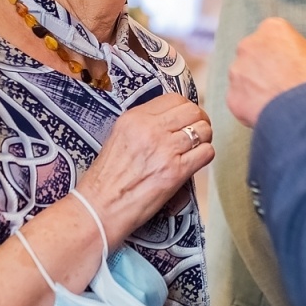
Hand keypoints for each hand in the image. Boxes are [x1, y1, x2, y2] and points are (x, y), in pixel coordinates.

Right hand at [76, 94, 212, 245]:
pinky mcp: (175, 171)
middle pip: (192, 111)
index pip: (174, 99)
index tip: (186, 118)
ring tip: (196, 149)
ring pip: (203, 130)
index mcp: (134, 118)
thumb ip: (144, 126)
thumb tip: (170, 121)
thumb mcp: (118, 137)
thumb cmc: (107, 179)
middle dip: (199, 120)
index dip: (185, 108)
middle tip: (197, 132)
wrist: (100, 207)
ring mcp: (164, 149)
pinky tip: (194, 163)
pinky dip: (204, 156)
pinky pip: (206, 153)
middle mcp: (150, 129)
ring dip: (204, 139)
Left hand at [227, 18, 305, 127]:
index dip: (281, 52)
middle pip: (252, 54)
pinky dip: (250, 108)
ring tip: (275, 103)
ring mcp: (237, 71)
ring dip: (254, 88)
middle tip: (281, 85)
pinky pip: (240, 101)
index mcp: (272, 29)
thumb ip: (300, 55)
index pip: (272, 35)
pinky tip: (268, 115)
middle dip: (262, 68)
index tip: (290, 65)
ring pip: (243, 78)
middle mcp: (249, 45)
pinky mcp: (232, 97)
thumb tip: (299, 66)